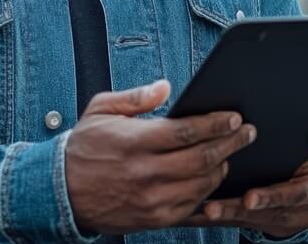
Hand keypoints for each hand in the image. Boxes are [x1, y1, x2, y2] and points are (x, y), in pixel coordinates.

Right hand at [65, 79, 257, 234]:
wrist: (60, 192)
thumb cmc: (83, 147)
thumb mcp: (101, 110)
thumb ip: (136, 97)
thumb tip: (166, 86)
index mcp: (135, 142)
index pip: (187, 132)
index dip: (216, 123)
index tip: (233, 116)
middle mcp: (145, 173)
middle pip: (202, 159)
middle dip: (231, 143)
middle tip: (247, 132)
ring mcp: (151, 200)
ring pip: (201, 185)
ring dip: (222, 168)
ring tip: (231, 154)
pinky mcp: (152, 220)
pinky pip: (191, 207)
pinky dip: (207, 193)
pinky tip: (213, 180)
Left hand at [182, 129, 307, 238]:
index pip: (296, 194)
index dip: (272, 197)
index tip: (249, 198)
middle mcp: (305, 209)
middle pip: (269, 212)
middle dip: (237, 211)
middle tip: (214, 208)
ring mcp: (289, 219)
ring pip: (256, 220)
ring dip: (228, 216)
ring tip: (205, 210)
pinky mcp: (272, 223)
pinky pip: (246, 223)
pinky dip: (224, 219)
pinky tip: (201, 214)